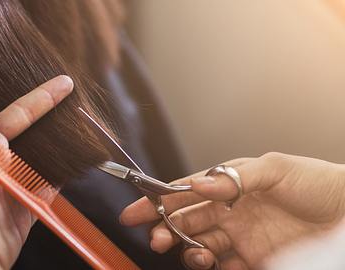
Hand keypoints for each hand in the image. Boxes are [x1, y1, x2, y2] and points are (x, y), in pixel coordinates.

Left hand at [0, 75, 72, 269]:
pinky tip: (76, 159)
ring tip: (81, 126)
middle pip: (33, 133)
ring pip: (44, 157)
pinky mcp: (29, 204)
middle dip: (53, 116)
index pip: (16, 115)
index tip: (62, 85)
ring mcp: (15, 184)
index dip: (41, 98)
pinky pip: (51, 184)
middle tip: (75, 99)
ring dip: (60, 143)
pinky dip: (63, 173)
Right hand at [120, 152, 344, 268]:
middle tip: (155, 236)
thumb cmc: (318, 184)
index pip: (186, 193)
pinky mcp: (253, 260)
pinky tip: (210, 261)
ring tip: (188, 252)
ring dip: (186, 250)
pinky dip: (209, 266)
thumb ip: (234, 177)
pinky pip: (223, 266)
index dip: (158, 200)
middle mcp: (230, 211)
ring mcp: (241, 237)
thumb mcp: (276, 169)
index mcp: (230, 186)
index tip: (136, 209)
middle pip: (186, 222)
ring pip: (199, 246)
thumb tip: (198, 185)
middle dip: (164, 228)